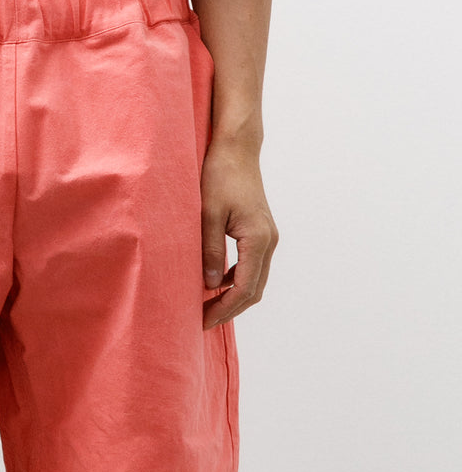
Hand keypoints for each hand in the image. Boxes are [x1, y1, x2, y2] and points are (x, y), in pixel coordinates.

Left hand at [200, 137, 278, 329]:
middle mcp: (269, 241)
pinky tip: (214, 285)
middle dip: (229, 310)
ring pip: (255, 281)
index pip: (244, 289)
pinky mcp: (261, 233)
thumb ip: (210, 252)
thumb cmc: (219, 176)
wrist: (236, 149)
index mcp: (258, 239)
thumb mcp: (207, 215)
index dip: (223, 310)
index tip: (202, 322)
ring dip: (233, 298)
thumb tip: (210, 286)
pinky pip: (252, 267)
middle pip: (253, 291)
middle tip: (202, 321)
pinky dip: (235, 282)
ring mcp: (268, 237)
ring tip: (206, 308)